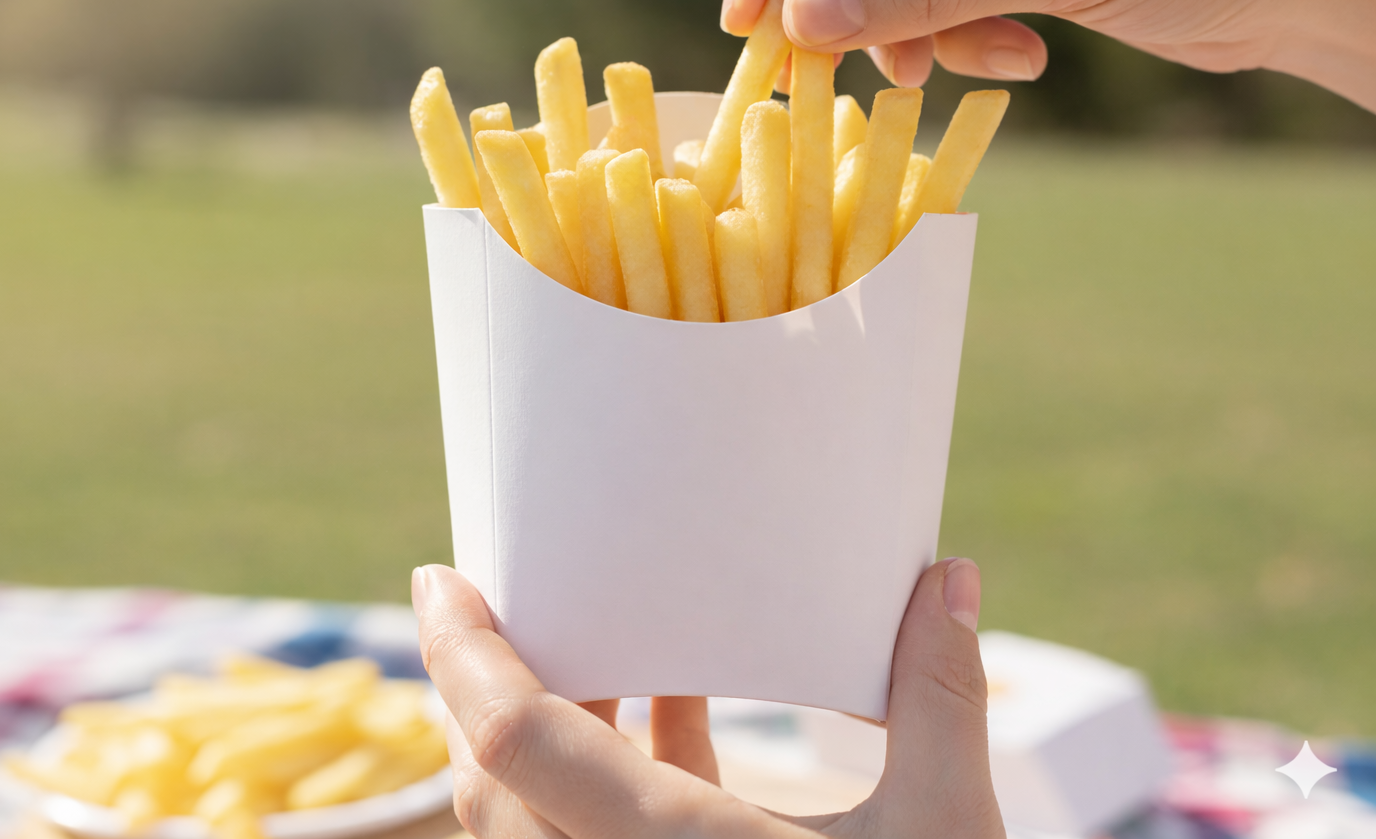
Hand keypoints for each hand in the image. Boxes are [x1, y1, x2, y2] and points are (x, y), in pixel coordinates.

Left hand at [413, 558, 1002, 837]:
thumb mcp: (945, 829)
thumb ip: (941, 699)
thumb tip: (950, 576)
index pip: (515, 740)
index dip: (462, 654)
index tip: (440, 579)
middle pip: (492, 782)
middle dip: (477, 683)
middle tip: (495, 596)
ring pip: (528, 820)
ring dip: (537, 728)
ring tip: (584, 642)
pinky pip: (591, 837)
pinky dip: (604, 769)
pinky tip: (672, 706)